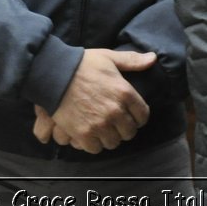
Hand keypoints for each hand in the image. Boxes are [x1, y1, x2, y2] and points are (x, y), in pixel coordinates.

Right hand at [40, 49, 154, 153]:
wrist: (53, 73)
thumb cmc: (81, 64)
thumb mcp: (108, 57)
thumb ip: (132, 60)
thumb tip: (153, 58)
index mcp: (125, 93)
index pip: (143, 116)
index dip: (137, 117)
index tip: (130, 115)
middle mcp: (115, 111)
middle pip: (129, 132)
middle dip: (123, 128)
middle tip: (113, 122)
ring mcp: (99, 124)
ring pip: (113, 142)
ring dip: (108, 137)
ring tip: (101, 128)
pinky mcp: (83, 133)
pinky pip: (96, 148)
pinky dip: (93, 143)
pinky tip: (89, 133)